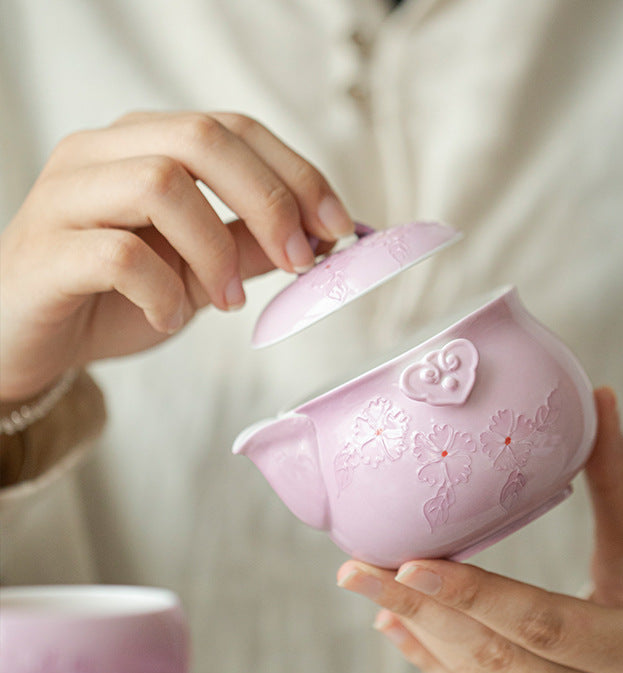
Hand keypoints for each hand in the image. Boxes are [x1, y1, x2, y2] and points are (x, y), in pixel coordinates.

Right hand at [0, 110, 352, 399]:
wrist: (28, 342)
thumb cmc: (112, 300)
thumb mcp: (198, 273)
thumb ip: (248, 247)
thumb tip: (321, 238)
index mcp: (143, 145)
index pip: (232, 128)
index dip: (296, 173)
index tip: (339, 227)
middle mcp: (102, 153)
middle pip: (200, 138)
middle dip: (268, 199)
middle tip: (298, 260)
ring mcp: (67, 196)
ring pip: (159, 184)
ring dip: (215, 249)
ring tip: (229, 301)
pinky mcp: (47, 250)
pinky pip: (117, 253)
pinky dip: (162, 292)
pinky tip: (168, 319)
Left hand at [337, 388, 622, 672]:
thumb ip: (618, 479)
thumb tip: (597, 398)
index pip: (541, 622)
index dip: (470, 594)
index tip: (406, 562)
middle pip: (495, 658)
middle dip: (418, 611)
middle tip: (358, 569)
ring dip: (421, 638)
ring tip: (375, 593)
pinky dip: (438, 671)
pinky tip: (403, 634)